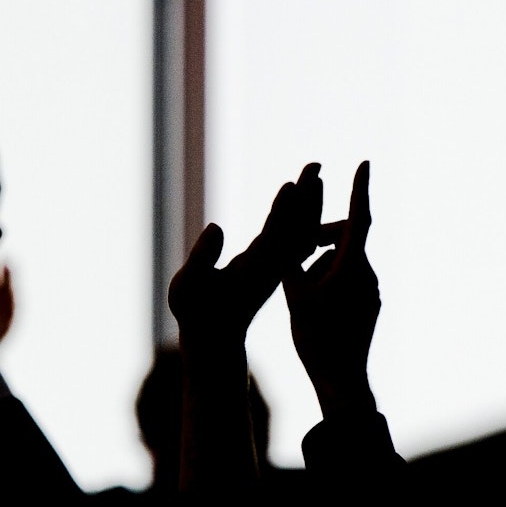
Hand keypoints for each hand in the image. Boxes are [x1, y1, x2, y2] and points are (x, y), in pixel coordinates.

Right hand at [170, 164, 323, 340]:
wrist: (216, 341)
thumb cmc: (195, 313)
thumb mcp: (187, 288)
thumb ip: (200, 258)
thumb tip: (216, 227)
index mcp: (252, 269)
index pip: (270, 235)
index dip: (281, 210)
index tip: (293, 185)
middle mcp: (271, 267)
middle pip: (293, 227)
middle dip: (305, 197)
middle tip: (316, 165)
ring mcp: (275, 269)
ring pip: (299, 232)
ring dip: (310, 205)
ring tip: (317, 177)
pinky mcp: (274, 270)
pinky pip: (296, 243)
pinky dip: (305, 221)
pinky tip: (312, 209)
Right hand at [284, 162, 378, 418]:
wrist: (341, 380)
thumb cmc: (316, 337)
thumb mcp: (294, 294)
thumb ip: (295, 259)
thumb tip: (294, 239)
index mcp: (353, 267)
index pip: (357, 217)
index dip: (359, 188)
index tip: (363, 163)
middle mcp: (368, 275)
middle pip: (342, 241)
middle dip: (318, 241)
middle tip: (296, 255)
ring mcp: (371, 292)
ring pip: (340, 264)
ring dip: (318, 269)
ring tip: (301, 300)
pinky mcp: (369, 306)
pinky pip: (346, 282)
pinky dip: (326, 284)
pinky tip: (312, 312)